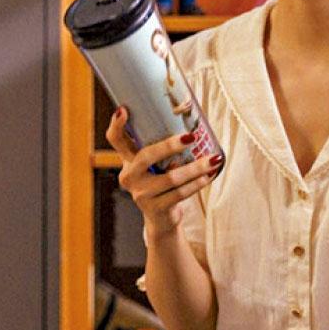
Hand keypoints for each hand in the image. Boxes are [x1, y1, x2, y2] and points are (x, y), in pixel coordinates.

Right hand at [107, 106, 220, 239]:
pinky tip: (208, 177)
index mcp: (127, 160)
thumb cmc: (161, 183)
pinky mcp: (155, 208)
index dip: (116, 125)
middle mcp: (129, 176)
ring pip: (170, 177)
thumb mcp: (156, 165)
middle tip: (191, 137)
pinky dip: (196, 184)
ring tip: (213, 160)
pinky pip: (179, 194)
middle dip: (169, 145)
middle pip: (145, 156)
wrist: (161, 218)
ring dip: (195, 168)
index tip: (123, 110)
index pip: (115, 140)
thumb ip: (164, 150)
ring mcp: (140, 193)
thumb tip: (191, 127)